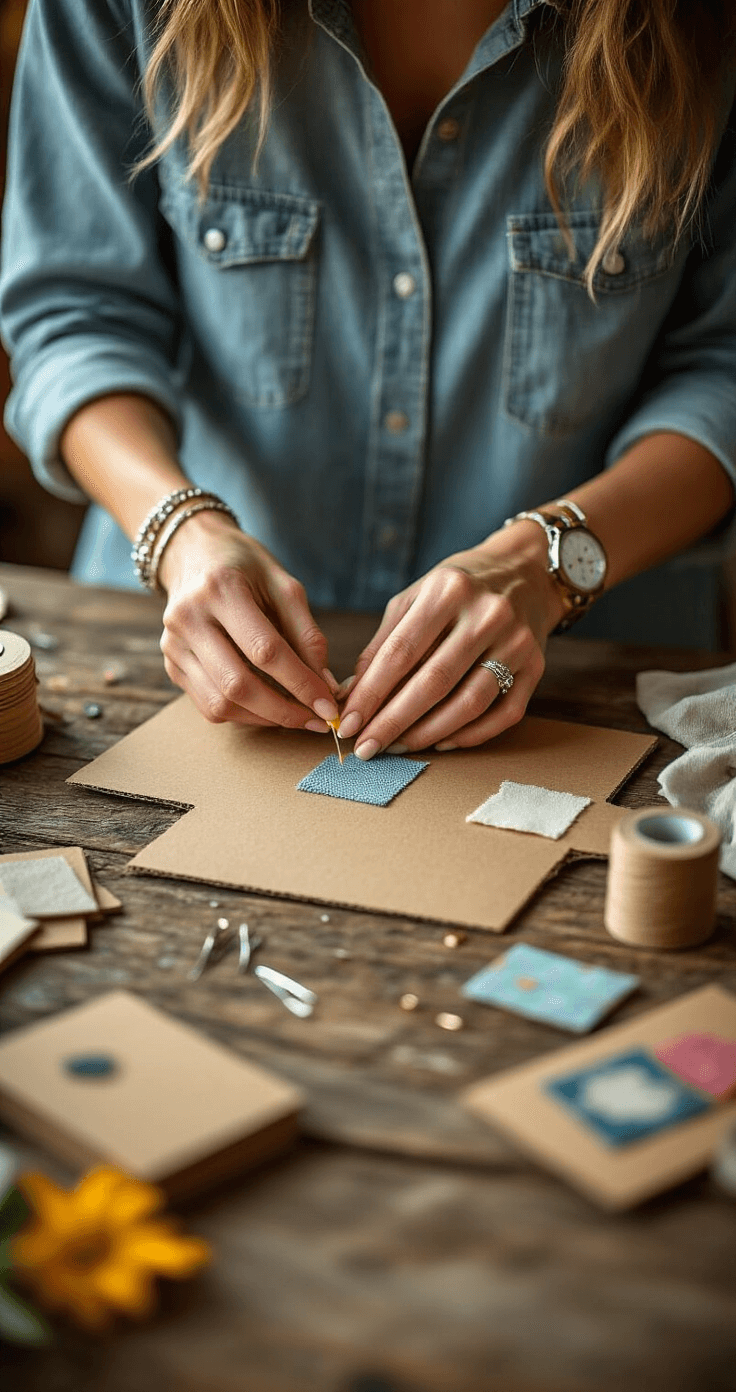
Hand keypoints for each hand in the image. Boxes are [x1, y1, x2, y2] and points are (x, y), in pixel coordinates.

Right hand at [158, 509, 339, 728]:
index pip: (265, 650)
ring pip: (219, 704)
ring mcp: (173, 645)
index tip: (329, 706)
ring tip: (295, 716)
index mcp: (220, 589)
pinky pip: (208, 706)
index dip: (301, 684)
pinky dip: (244, 715)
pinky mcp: (171, 664)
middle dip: (283, 711)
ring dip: (264, 718)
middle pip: (238, 684)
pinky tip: (268, 708)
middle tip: (316, 721)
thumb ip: (307, 634)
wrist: (193, 553)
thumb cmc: (245, 567)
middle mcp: (188, 618)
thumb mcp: (284, 586)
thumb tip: (325, 686)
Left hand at [337, 522, 564, 755]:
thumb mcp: (415, 598)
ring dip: (428, 733)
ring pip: (469, 704)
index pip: (402, 652)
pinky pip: (503, 714)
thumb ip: (383, 644)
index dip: (371, 693)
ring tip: (398, 747)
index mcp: (448, 591)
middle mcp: (487, 614)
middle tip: (367, 747)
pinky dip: (470, 735)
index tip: (348, 724)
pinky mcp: (536, 666)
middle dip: (394, 722)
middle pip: (434, 682)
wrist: (525, 572)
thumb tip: (350, 695)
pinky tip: (440, 741)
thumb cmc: (458, 589)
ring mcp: (517, 642)